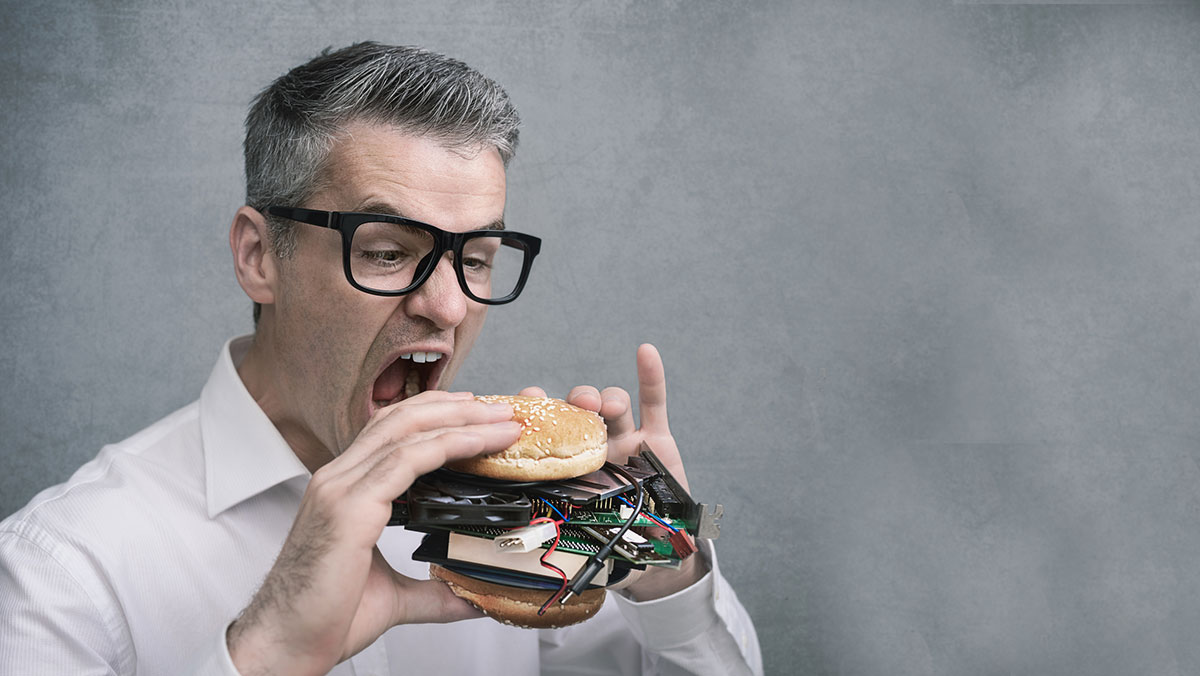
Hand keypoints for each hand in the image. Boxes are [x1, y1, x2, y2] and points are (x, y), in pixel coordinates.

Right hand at [226, 391, 521, 675]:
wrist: (285, 645)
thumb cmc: (324, 618)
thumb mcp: (393, 595)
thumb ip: (433, 591)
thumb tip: (470, 597)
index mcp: (346, 488)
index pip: (393, 431)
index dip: (438, 413)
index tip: (479, 413)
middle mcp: (340, 478)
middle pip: (402, 418)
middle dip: (457, 408)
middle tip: (502, 409)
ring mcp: (340, 488)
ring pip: (406, 431)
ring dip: (461, 421)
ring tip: (502, 420)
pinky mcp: (348, 508)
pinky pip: (405, 461)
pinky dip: (447, 445)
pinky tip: (477, 443)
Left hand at [520, 344, 704, 600]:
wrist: (656, 553)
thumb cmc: (612, 540)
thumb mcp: (577, 532)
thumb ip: (553, 525)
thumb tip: (511, 548)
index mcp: (568, 464)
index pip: (547, 430)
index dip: (536, 411)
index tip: (525, 401)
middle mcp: (593, 445)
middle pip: (579, 410)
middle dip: (574, 401)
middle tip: (572, 405)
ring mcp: (625, 439)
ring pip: (612, 404)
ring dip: (606, 398)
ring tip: (605, 406)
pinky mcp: (657, 439)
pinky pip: (653, 403)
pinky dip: (650, 376)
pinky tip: (645, 352)